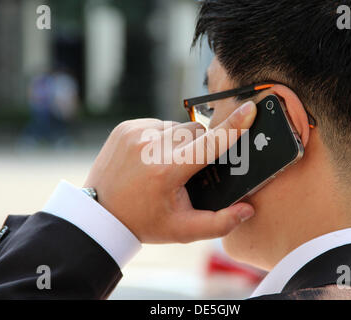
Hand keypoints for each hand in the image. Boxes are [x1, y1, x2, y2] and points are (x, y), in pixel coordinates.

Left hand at [84, 101, 256, 243]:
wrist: (101, 213)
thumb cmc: (144, 222)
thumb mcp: (182, 231)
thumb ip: (219, 223)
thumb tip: (247, 210)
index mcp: (167, 171)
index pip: (209, 144)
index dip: (233, 126)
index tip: (249, 109)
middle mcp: (150, 147)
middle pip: (196, 132)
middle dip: (200, 147)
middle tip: (187, 170)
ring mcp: (136, 134)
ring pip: (178, 127)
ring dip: (180, 142)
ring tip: (164, 166)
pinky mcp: (125, 128)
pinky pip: (158, 124)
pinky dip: (161, 138)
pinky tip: (151, 158)